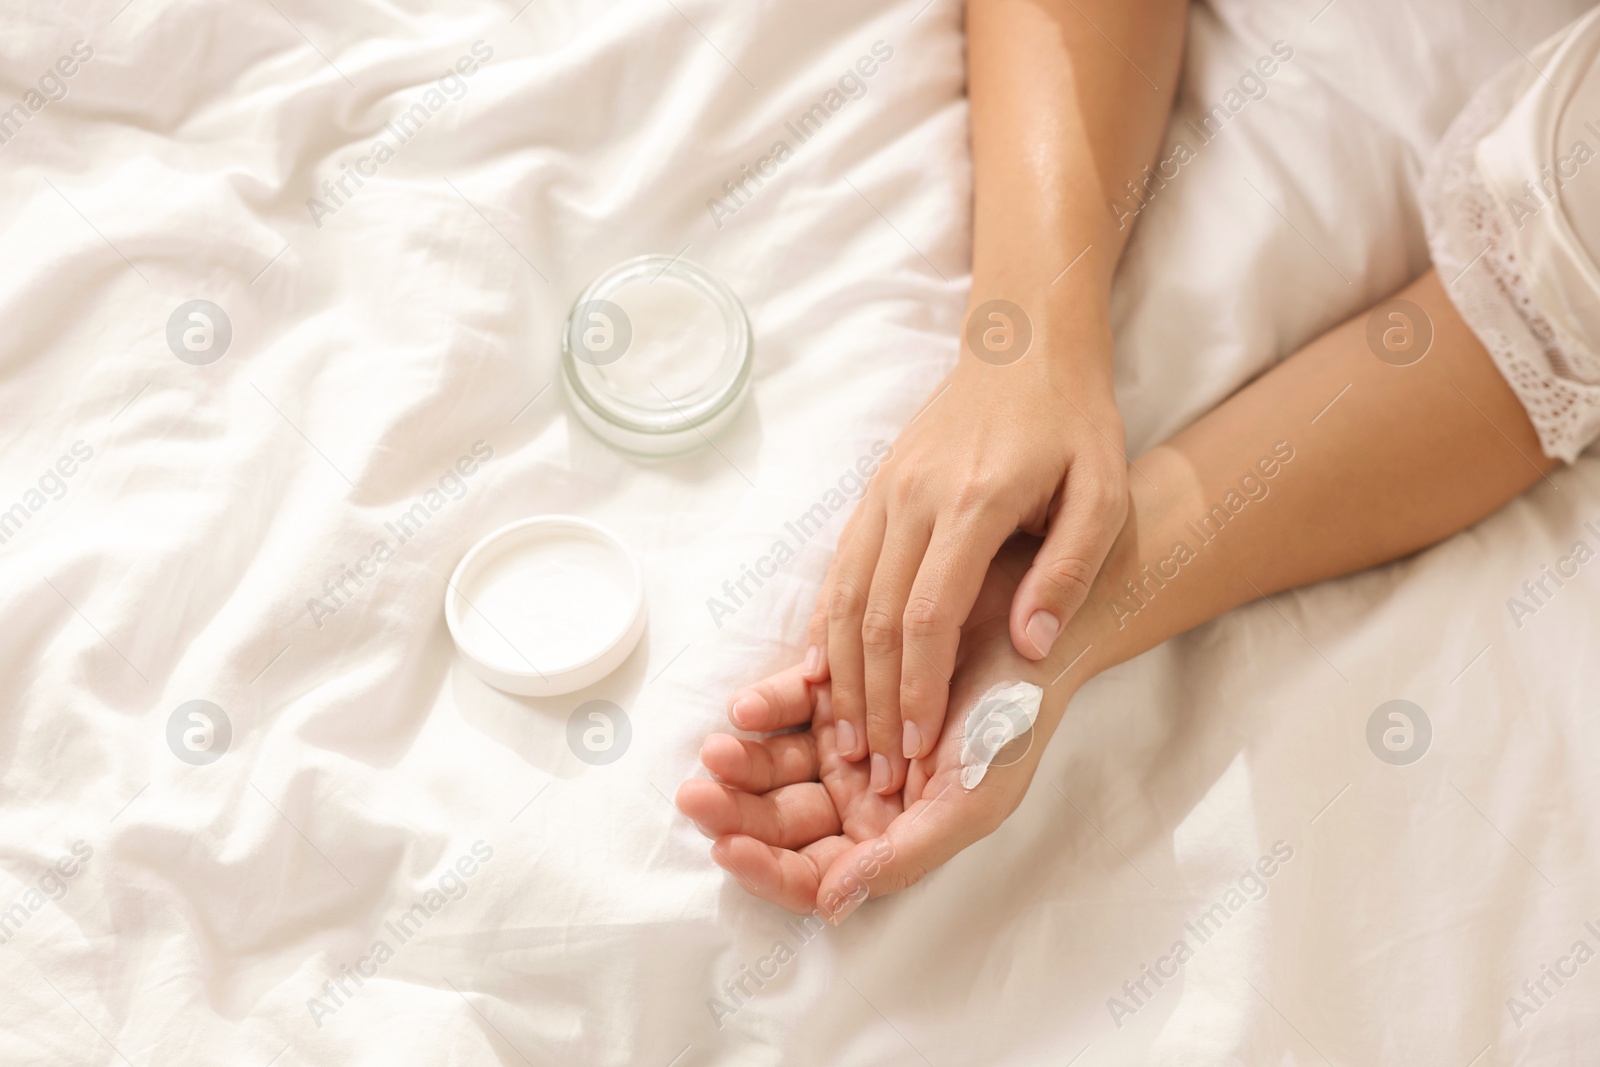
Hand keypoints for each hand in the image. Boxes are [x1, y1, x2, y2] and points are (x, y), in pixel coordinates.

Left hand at [683, 537, 1070, 919]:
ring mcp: (846, 741)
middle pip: (782, 822)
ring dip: (744, 763)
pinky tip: (749, 708)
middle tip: (699, 796)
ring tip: (719, 748)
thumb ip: (904, 855)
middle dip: (737, 815)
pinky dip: (768, 707)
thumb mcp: (973, 799)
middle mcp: (861, 797)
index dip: (769, 870)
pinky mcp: (840, 687)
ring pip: (775, 766)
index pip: (815, 873)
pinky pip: (790, 705)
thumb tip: (830, 903)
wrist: (1034, 633)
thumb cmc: (1015, 723)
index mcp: (891, 836)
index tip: (729, 850)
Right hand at [801, 306, 1125, 797]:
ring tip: (845, 741)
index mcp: (972, 503)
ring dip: (841, 676)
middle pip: (876, 618)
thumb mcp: (1103, 494)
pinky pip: (837, 573)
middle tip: (878, 770)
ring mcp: (884, 494)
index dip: (919, 689)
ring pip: (844, 599)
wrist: (1024, 345)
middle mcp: (913, 500)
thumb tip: (1029, 647)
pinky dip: (826, 631)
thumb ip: (1067, 571)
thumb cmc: (1074, 424)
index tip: (920, 749)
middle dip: (874, 702)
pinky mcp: (873, 494)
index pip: (928, 614)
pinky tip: (820, 678)